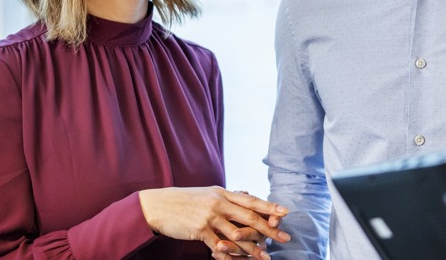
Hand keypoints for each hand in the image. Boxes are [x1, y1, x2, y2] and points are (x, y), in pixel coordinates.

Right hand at [139, 187, 288, 259]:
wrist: (159, 205)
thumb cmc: (186, 200)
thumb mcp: (209, 193)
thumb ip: (228, 196)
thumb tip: (247, 194)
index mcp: (223, 193)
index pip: (251, 200)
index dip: (269, 207)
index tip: (285, 212)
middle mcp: (219, 204)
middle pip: (249, 217)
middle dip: (269, 229)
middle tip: (284, 238)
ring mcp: (210, 217)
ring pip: (237, 235)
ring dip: (252, 248)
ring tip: (264, 256)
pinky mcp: (200, 231)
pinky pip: (218, 245)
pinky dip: (229, 254)